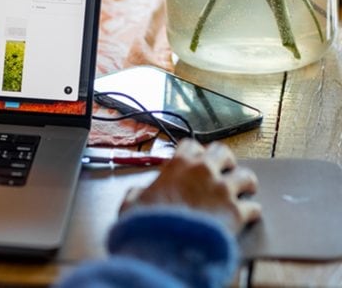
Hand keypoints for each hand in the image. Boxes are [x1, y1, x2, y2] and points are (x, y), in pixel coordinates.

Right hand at [121, 139, 261, 232]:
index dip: (194, 153)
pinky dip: (251, 212)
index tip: (195, 161)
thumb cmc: (147, 221)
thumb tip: (138, 194)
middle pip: (223, 152)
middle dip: (225, 162)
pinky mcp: (237, 212)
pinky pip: (254, 207)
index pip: (191, 144)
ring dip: (244, 184)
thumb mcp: (133, 201)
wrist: (165, 243)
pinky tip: (247, 217)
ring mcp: (222, 190)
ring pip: (246, 176)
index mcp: (178, 164)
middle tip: (224, 172)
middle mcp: (203, 170)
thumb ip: (139, 191)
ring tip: (243, 192)